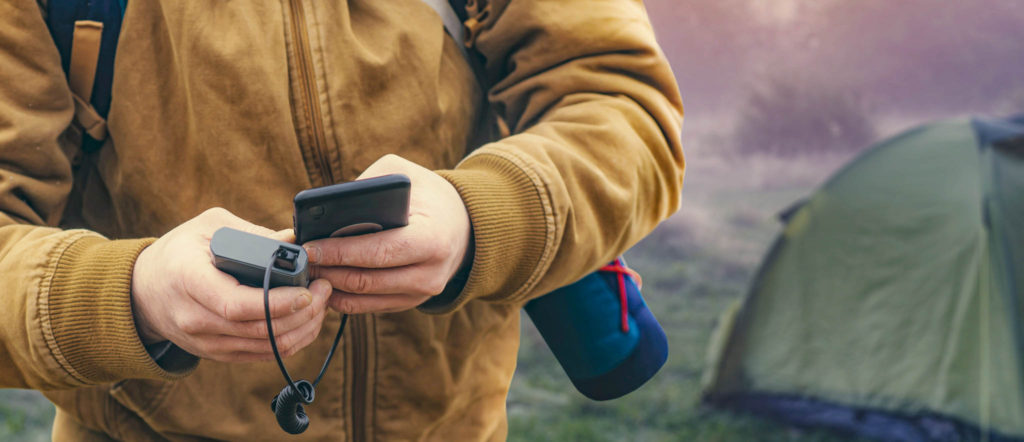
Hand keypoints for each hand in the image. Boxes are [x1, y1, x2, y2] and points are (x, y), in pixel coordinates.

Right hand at [131, 208, 332, 362]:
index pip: (237, 304)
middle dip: (303, 312)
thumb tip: (294, 241)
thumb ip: (252, 233)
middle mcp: (196, 319)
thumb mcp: (208, 226)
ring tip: (321, 302)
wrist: (143, 291)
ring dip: (304, 328)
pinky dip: (292, 340)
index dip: (277, 303)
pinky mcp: (219, 354)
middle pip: (260, 330)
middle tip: (324, 289)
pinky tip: (306, 319)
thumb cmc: (179, 252)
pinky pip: (263, 355)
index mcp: (190, 281)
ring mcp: (207, 342)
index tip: (307, 291)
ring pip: (267, 348)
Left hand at [304, 154, 471, 313]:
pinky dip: (343, 297)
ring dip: (331, 286)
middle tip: (300, 259)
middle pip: (365, 280)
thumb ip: (369, 185)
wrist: (463, 225)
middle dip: (327, 270)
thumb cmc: (428, 195)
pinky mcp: (411, 302)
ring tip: (308, 270)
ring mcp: (421, 293)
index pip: (377, 251)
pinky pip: (369, 306)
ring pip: (363, 298)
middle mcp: (429, 273)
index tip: (309, 245)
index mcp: (431, 239)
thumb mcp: (404, 174)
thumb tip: (328, 209)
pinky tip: (325, 281)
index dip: (339, 251)